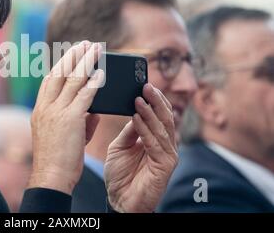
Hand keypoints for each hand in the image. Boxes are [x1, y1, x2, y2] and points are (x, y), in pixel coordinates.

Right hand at [28, 41, 104, 193]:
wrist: (51, 176)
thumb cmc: (56, 159)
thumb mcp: (62, 135)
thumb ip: (79, 120)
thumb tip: (95, 111)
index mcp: (40, 110)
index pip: (49, 80)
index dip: (61, 64)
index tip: (71, 53)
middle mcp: (45, 107)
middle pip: (59, 73)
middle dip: (72, 56)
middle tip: (84, 43)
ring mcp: (56, 112)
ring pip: (72, 79)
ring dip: (85, 61)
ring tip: (95, 49)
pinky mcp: (70, 119)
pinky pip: (84, 95)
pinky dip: (93, 82)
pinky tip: (101, 71)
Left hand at [104, 84, 177, 211]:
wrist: (119, 201)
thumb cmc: (120, 175)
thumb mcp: (121, 146)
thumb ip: (130, 130)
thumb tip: (135, 110)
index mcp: (156, 140)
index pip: (159, 115)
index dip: (154, 100)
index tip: (144, 85)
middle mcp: (165, 146)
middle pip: (165, 118)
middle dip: (156, 100)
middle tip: (146, 85)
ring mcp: (168, 155)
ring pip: (162, 128)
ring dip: (150, 112)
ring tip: (139, 98)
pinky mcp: (166, 165)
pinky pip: (155, 143)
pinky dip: (145, 129)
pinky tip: (136, 117)